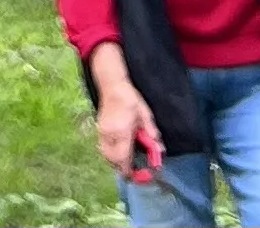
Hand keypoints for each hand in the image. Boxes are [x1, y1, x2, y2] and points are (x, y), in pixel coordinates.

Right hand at [92, 63, 162, 180]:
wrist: (112, 85)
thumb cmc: (131, 99)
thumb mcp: (145, 115)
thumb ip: (151, 133)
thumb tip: (160, 150)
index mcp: (122, 130)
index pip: (123, 157)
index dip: (129, 170)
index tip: (139, 174)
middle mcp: (109, 134)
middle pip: (112, 160)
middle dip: (122, 167)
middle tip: (133, 169)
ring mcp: (102, 132)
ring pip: (106, 155)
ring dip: (116, 162)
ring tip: (127, 160)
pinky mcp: (99, 130)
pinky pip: (103, 149)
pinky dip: (111, 154)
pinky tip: (120, 150)